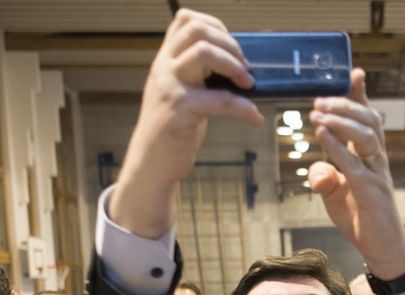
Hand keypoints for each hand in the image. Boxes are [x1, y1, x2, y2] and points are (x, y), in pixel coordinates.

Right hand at [111, 9, 262, 237]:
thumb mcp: (179, 93)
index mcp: (165, 60)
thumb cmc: (172, 130)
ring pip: (204, 51)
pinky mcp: (179, 111)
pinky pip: (219, 100)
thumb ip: (196, 74)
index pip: (186, 20)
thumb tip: (235, 64)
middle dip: (230, 45)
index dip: (216, 26)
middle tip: (245, 69)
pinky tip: (253, 117)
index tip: (234, 48)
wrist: (150, 163)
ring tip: (248, 85)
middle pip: (197, 30)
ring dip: (234, 65)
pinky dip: (243, 108)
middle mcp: (164, 68)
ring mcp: (170, 87)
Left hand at [308, 70, 404, 281]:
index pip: (368, 119)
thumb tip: (318, 169)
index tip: (353, 73)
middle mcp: (378, 160)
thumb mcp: (334, 194)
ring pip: (366, 136)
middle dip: (344, 104)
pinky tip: (322, 135)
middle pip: (368, 120)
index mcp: (371, 157)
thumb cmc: (361, 219)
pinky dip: (337, 147)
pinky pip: (355, 163)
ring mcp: (377, 174)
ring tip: (317, 113)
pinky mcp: (371, 192)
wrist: (382, 249)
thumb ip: (324, 176)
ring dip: (341, 120)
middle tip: (318, 100)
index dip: (361, 95)